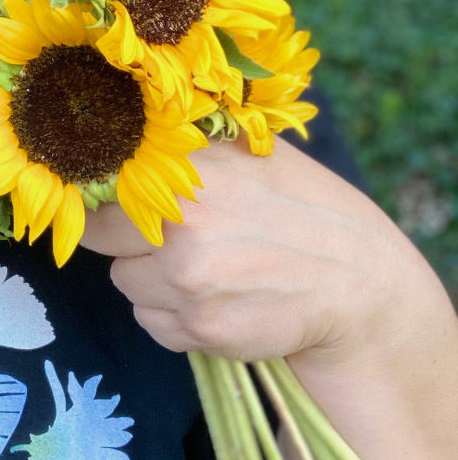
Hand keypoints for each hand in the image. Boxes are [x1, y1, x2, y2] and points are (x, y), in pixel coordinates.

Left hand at [78, 137, 409, 365]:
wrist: (357, 283)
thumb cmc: (299, 208)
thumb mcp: (248, 152)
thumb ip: (184, 148)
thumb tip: (116, 131)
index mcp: (190, 171)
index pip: (101, 186)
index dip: (105, 199)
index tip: (116, 206)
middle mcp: (184, 225)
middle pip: (102, 240)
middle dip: (127, 242)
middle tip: (174, 240)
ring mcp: (190, 281)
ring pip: (126, 285)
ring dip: (152, 283)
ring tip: (206, 271)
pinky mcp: (201, 328)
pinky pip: (154, 324)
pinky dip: (175, 319)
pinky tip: (218, 301)